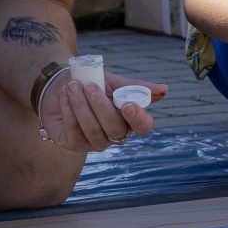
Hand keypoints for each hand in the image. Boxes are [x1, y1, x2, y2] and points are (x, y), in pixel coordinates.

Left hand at [40, 71, 164, 152]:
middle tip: (90, 86)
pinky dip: (68, 109)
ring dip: (81, 106)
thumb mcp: (114, 83)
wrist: (62, 85)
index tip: (127, 104)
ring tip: (72, 86)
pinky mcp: (74, 144)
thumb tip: (165, 90)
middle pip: (114, 128)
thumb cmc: (92, 84)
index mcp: (129, 119)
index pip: (143, 126)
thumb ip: (137, 87)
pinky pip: (74, 130)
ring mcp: (95, 142)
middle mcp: (115, 134)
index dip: (138, 118)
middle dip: (100, 106)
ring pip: (93, 130)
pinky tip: (65, 94)